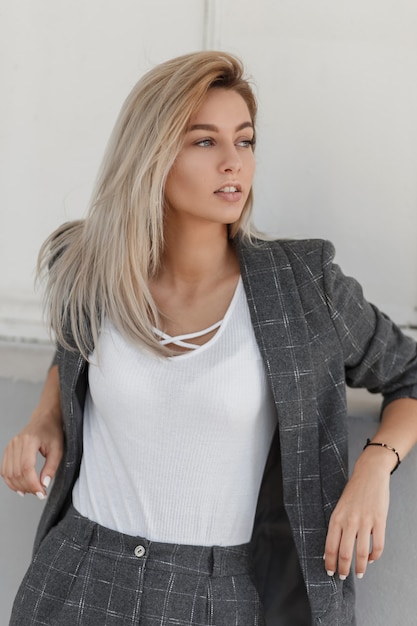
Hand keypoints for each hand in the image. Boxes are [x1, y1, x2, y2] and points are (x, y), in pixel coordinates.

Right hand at [1, 409, 63, 498]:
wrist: (45, 418)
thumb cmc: (52, 431)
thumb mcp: (58, 449)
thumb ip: (51, 467)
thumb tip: (44, 484)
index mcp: (30, 440)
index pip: (27, 467)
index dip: (33, 483)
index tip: (41, 493)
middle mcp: (16, 443)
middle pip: (17, 472)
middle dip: (27, 487)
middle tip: (39, 493)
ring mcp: (10, 446)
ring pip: (8, 473)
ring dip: (19, 486)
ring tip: (31, 491)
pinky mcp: (8, 450)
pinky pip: (4, 470)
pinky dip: (11, 481)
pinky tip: (20, 487)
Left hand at [323, 447, 390, 579]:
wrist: (369, 474)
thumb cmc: (353, 492)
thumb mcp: (340, 507)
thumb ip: (337, 526)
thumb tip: (334, 548)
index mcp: (336, 518)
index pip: (330, 546)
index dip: (330, 563)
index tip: (330, 572)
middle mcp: (349, 521)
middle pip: (344, 553)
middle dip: (343, 570)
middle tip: (343, 577)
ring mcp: (365, 521)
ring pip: (361, 553)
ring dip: (359, 567)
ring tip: (358, 574)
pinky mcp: (379, 521)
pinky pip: (378, 545)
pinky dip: (374, 556)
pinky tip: (370, 558)